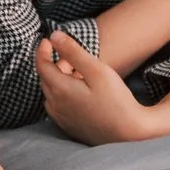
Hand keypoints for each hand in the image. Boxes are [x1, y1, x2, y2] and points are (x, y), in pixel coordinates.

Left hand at [35, 31, 153, 144]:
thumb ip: (73, 52)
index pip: (41, 65)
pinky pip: (58, 105)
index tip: (49, 39)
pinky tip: (81, 92)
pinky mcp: (68, 126)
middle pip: (46, 78)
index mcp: (59, 90)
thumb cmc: (116, 100)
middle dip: (54, 63)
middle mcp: (55, 105)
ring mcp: (61, 118)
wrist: (128, 134)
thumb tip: (54, 36)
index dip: (43, 49)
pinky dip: (63, 93)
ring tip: (79, 73)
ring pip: (52, 92)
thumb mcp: (97, 70)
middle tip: (72, 56)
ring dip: (59, 79)